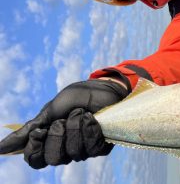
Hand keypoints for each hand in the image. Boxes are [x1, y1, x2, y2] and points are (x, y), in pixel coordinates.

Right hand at [0, 79, 128, 167]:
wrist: (103, 87)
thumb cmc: (77, 97)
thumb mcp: (50, 110)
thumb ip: (29, 129)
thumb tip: (0, 148)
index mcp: (50, 142)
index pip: (35, 160)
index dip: (35, 148)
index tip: (40, 130)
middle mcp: (66, 149)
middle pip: (54, 159)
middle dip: (58, 135)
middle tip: (64, 119)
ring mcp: (84, 149)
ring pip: (74, 153)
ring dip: (75, 127)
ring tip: (81, 113)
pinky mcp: (101, 147)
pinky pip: (93, 147)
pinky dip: (90, 128)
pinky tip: (92, 118)